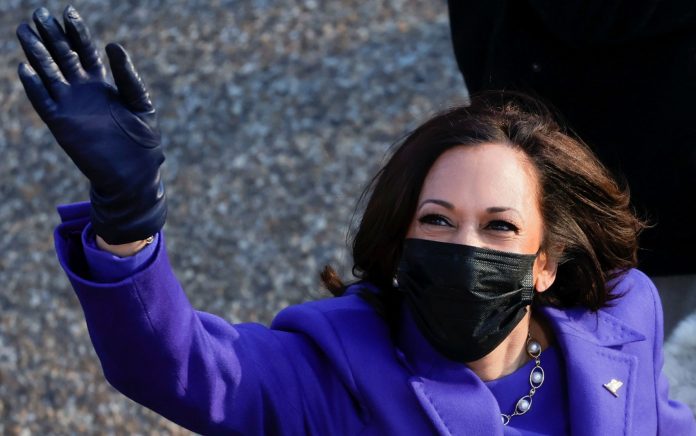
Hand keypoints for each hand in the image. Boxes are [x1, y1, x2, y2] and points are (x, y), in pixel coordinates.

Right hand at [17, 5, 165, 243]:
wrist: (134, 176)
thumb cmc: (143, 143)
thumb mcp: (141, 104)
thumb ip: (128, 76)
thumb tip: (113, 44)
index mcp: (104, 85)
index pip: (86, 52)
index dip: (77, 32)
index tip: (67, 11)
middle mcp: (84, 92)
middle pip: (63, 57)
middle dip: (52, 35)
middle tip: (38, 13)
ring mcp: (70, 107)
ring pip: (49, 74)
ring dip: (37, 54)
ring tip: (25, 31)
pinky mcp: (61, 125)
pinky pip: (43, 102)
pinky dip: (34, 86)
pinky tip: (24, 68)